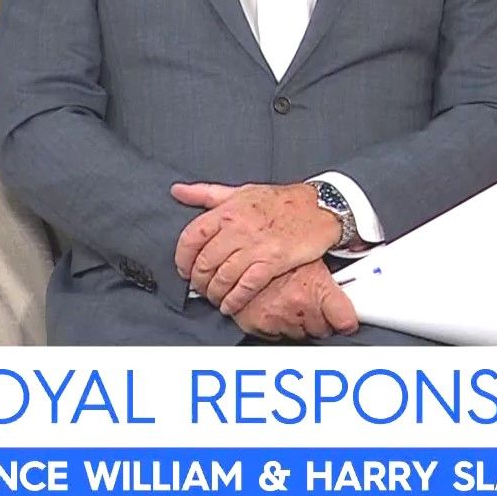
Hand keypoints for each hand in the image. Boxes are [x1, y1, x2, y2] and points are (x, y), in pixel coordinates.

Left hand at [171, 182, 341, 311]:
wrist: (318, 208)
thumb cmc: (280, 201)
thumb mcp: (241, 191)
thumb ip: (206, 193)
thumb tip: (178, 191)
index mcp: (227, 211)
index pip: (191, 238)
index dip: (182, 258)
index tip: (184, 268)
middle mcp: (238, 228)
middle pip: (204, 262)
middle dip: (198, 281)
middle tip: (199, 287)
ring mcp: (256, 246)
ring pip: (222, 277)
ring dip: (214, 293)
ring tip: (214, 297)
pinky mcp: (273, 262)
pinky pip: (246, 286)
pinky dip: (234, 300)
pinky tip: (230, 304)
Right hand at [232, 260, 358, 340]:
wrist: (241, 250)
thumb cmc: (276, 248)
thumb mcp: (310, 254)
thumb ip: (330, 275)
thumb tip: (350, 278)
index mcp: (317, 286)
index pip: (345, 321)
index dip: (348, 321)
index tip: (349, 321)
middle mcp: (299, 305)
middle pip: (323, 330)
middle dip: (320, 318)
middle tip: (313, 301)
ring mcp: (278, 317)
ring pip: (300, 335)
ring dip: (298, 322)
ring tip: (290, 300)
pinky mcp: (257, 324)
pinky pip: (275, 336)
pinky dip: (275, 325)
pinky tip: (274, 307)